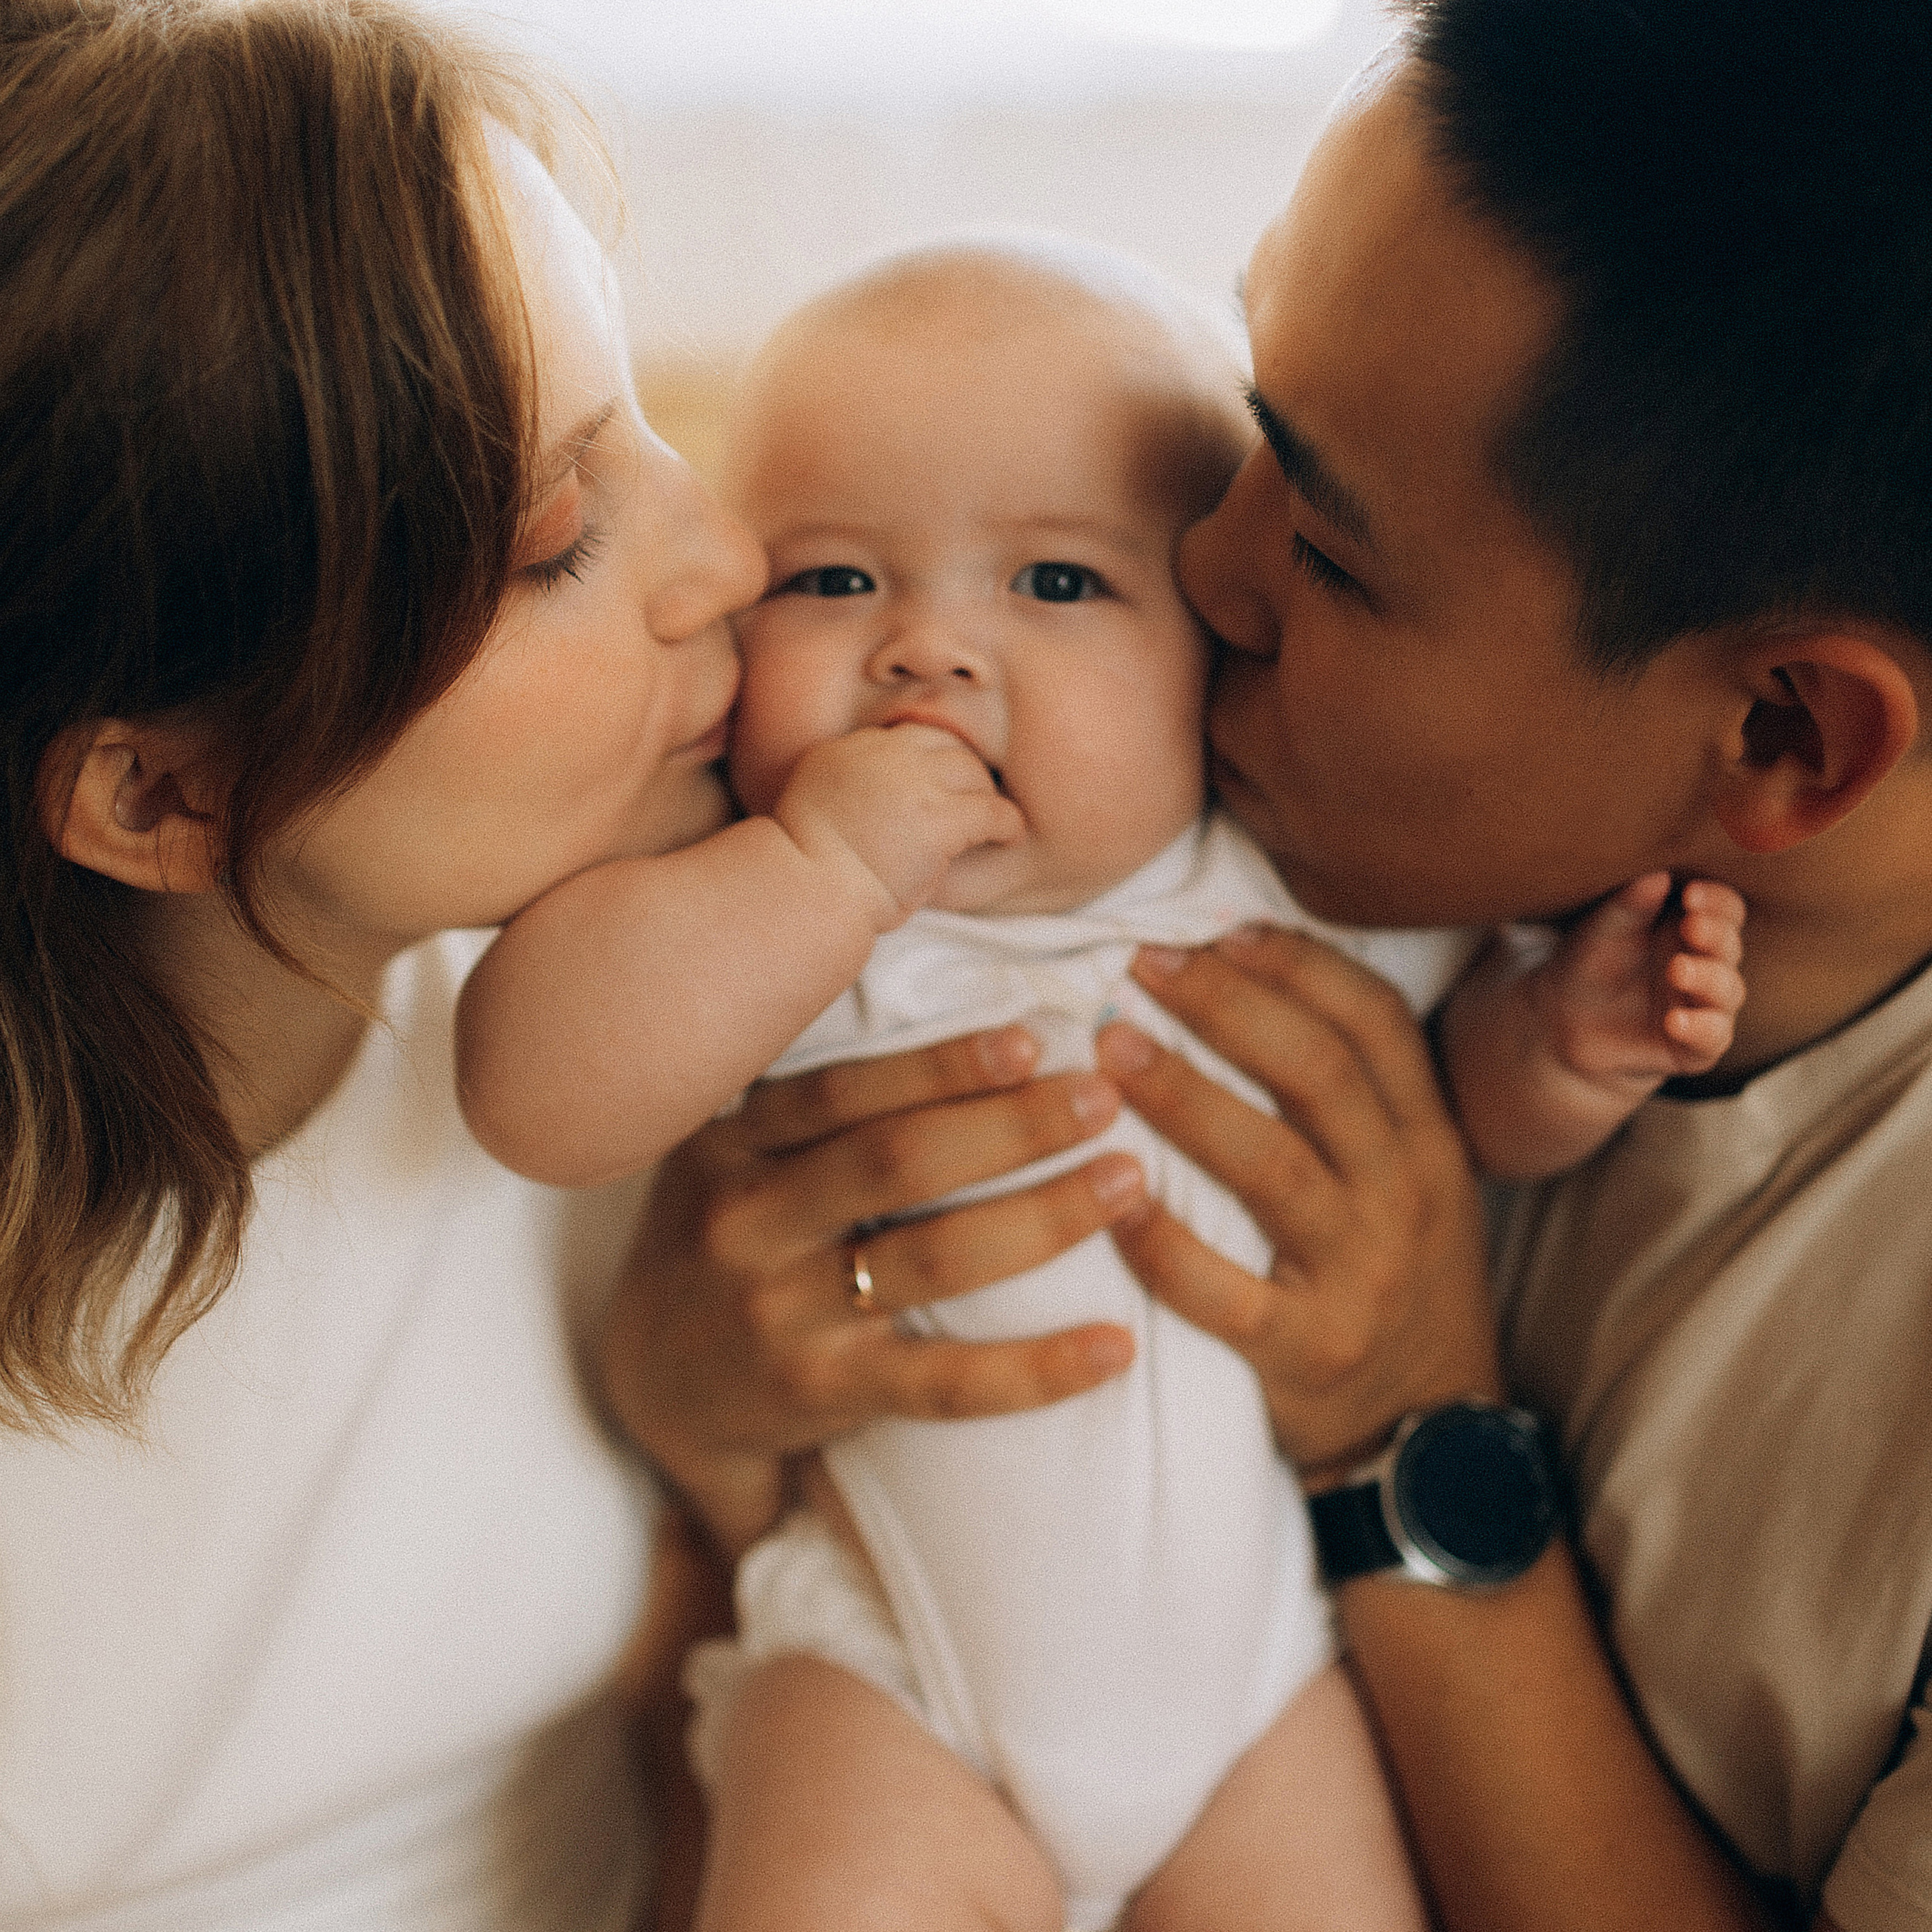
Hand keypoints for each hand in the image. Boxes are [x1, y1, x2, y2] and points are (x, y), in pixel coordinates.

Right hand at [602, 1025, 1142, 1553]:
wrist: (658, 1381)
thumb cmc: (734, 1232)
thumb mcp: (737, 1150)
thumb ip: (820, 1098)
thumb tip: (969, 1018)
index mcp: (730, 1142)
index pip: (841, 1089)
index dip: (940, 1064)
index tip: (1031, 1037)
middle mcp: (746, 1221)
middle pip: (896, 1160)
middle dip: (1012, 1124)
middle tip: (1105, 1097)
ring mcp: (779, 1313)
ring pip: (933, 1260)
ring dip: (1045, 1218)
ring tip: (1129, 1181)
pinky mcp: (819, 1392)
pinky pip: (945, 1385)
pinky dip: (1038, 1369)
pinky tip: (1117, 1346)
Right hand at [775, 723, 1023, 926]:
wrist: (807, 896)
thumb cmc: (809, 871)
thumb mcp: (818, 807)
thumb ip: (851, 787)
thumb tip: (882, 796)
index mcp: (847, 749)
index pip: (907, 737)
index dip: (930, 761)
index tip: (940, 785)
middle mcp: (880, 754)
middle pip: (944, 745)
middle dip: (963, 772)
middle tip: (973, 801)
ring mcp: (912, 783)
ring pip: (971, 772)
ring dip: (985, 795)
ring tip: (993, 821)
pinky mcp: (938, 819)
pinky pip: (991, 810)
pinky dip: (1007, 823)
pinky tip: (1010, 837)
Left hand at [1095, 926, 1497, 1475]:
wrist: (1428, 1434)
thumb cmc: (1391, 1277)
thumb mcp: (1409, 1177)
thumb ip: (1351, 1094)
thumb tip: (1242, 974)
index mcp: (1428, 1141)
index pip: (1374, 1023)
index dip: (1295, 965)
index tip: (1216, 931)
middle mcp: (1403, 1197)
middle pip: (1318, 1074)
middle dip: (1226, 1007)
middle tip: (1140, 967)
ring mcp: (1358, 1276)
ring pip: (1272, 1167)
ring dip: (1185, 1098)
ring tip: (1109, 1049)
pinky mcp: (1306, 1353)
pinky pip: (1225, 1294)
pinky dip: (1165, 1244)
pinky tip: (1111, 1198)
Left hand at [1532, 873, 1746, 1089]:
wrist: (1561, 1021)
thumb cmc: (1589, 962)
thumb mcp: (1601, 931)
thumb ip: (1629, 905)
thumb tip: (1658, 875)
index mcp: (1692, 927)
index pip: (1725, 909)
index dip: (1716, 901)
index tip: (1691, 893)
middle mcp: (1706, 964)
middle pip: (1730, 946)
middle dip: (1715, 936)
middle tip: (1690, 927)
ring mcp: (1704, 1005)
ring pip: (1728, 991)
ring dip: (1708, 979)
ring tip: (1677, 970)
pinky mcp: (1696, 1046)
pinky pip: (1713, 1038)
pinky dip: (1699, 1028)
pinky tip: (1674, 1021)